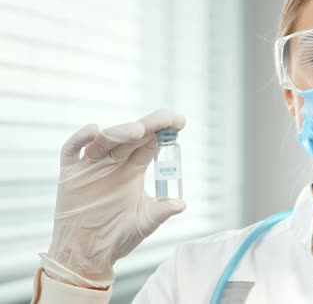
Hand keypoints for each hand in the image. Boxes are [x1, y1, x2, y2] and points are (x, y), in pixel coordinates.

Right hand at [40, 109, 186, 287]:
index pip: (150, 143)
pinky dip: (80, 138)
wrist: (87, 255)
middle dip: (150, 125)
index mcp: (133, 170)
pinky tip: (94, 131)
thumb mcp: (145, 222)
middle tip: (166, 117)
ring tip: (139, 129)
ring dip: (121, 132)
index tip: (180, 121)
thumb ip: (162, 210)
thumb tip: (182, 203)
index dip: (164, 131)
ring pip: (105, 140)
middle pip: (132, 136)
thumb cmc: (117, 236)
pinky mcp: (70, 174)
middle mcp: (114, 163)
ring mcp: (91, 167)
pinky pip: (71, 151)